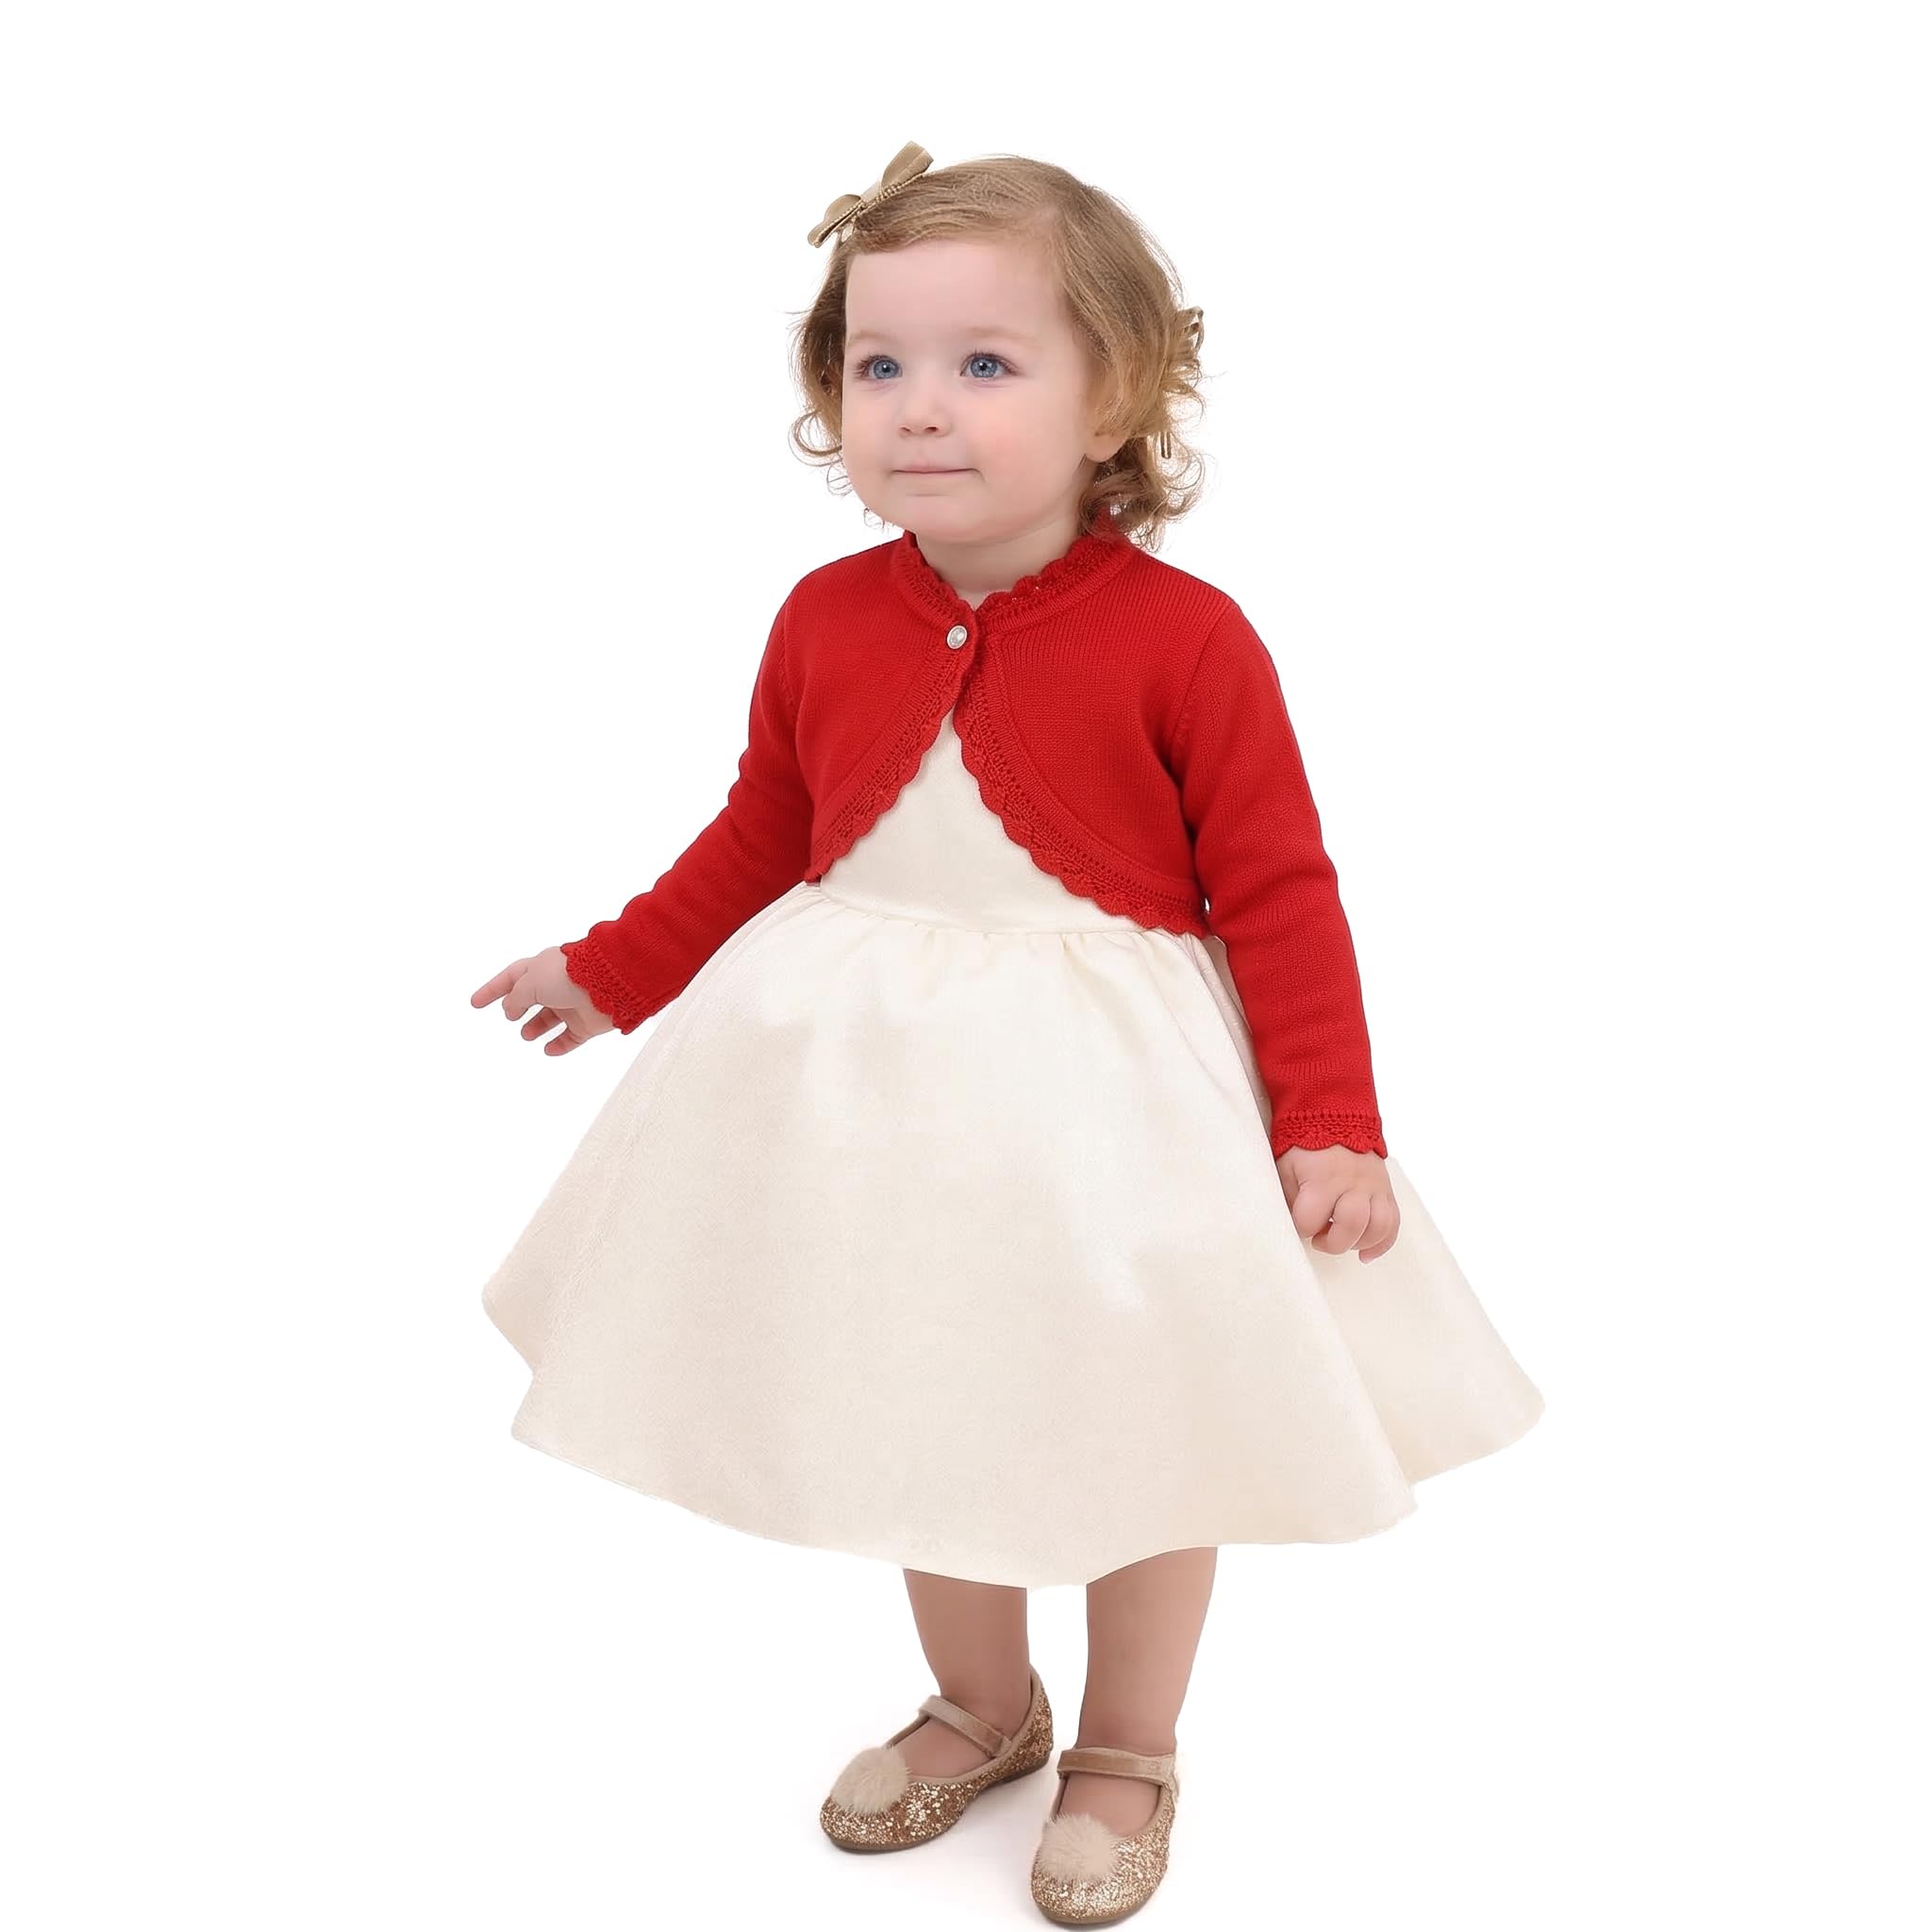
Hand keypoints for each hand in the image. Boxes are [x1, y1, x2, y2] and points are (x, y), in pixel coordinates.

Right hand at [470, 946, 614, 1055]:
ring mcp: (574, 1003)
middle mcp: (558, 984)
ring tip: (526, 1034)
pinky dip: (559, 1045)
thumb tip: (509, 1009)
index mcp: (542, 967)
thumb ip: (515, 997)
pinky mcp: (589, 1023)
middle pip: (533, 997)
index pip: (511, 977)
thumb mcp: (529, 983)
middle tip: (510, 1017)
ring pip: (551, 1018)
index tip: (475, 1003)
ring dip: (536, 1027)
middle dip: (519, 1008)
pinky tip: (548, 1050)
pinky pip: (572, 1037)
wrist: (608, 984)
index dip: (492, 989)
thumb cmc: (567, 975)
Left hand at [1276, 1145, 1399, 1261]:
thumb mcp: (1285, 1167)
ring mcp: (1373, 1185)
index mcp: (1322, 1177)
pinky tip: (1365, 1254)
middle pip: (1351, 1225)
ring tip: (1342, 1241)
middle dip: (1332, 1243)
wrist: (1332, 1114)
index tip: (1299, 1223)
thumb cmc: (1303, 1145)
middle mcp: (1352, 1182)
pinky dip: (1382, 1243)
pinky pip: (1393, 1222)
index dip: (1301, 1228)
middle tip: (1319, 1238)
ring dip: (1358, 1243)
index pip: (1310, 1220)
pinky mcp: (1385, 1188)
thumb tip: (1295, 1225)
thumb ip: (1290, 1197)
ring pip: (1378, 1226)